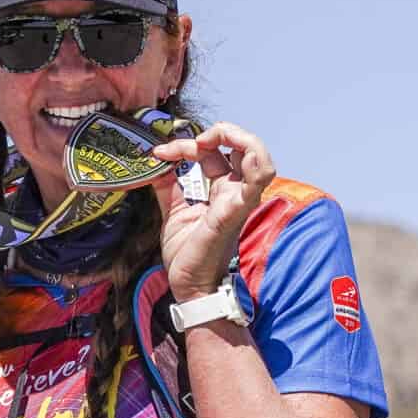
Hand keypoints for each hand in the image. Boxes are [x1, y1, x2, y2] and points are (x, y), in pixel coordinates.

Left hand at [150, 121, 274, 300]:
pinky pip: (256, 182)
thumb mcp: (173, 210)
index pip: (212, 152)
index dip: (186, 144)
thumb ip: (169, 185)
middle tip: (194, 140)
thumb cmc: (188, 254)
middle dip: (220, 131)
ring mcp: (237, 201)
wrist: (189, 286)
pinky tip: (239, 153)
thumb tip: (158, 161)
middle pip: (243, 147)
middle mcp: (234, 193)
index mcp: (221, 190)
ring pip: (259, 158)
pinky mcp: (234, 212)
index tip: (160, 153)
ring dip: (239, 138)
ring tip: (209, 138)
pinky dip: (254, 162)